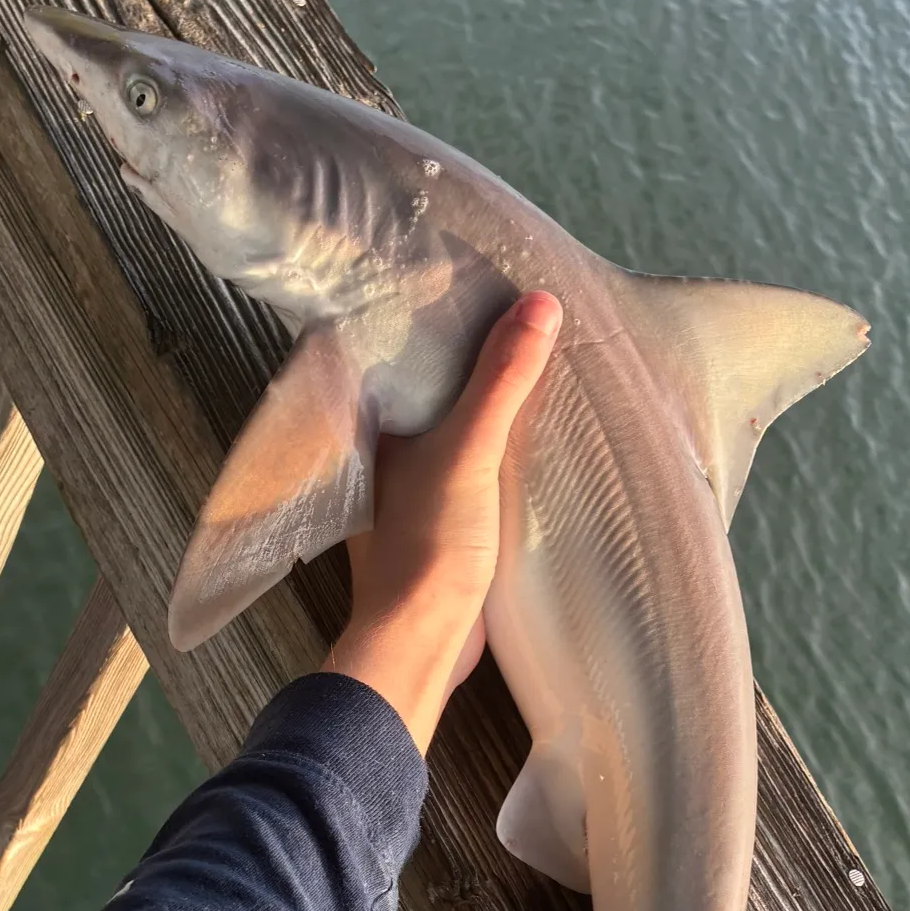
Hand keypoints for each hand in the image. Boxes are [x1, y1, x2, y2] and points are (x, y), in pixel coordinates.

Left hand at [325, 290, 561, 752]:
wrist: (423, 641)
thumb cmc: (427, 546)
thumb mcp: (468, 452)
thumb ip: (501, 381)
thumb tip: (541, 304)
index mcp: (368, 424)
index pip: (390, 344)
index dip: (425, 307)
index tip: (466, 269)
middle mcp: (381, 446)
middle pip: (425, 379)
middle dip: (464, 347)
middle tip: (514, 297)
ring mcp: (410, 480)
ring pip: (448, 419)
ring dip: (483, 393)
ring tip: (530, 345)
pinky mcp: (440, 511)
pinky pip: (469, 455)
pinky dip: (495, 436)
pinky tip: (531, 420)